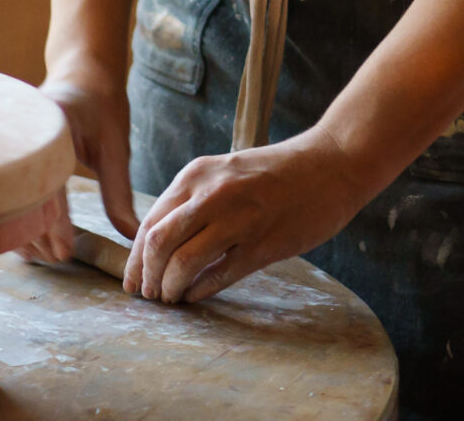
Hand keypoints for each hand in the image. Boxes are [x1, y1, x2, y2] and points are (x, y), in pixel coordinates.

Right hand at [17, 66, 138, 265]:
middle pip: (19, 196)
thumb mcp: (116, 148)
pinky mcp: (11, 156)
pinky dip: (17, 217)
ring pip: (7, 198)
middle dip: (35, 233)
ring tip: (50, 254)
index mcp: (51, 128)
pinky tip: (34, 239)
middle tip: (59, 258)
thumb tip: (131, 235)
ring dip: (24, 229)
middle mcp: (24, 135)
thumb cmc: (102, 108)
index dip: (53, 223)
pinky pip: (6, 193)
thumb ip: (119, 193)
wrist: (82, 75)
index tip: (64, 252)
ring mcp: (13, 145)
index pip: (46, 184)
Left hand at [126, 129, 369, 304]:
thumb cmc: (276, 172)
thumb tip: (160, 243)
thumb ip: (194, 200)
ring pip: (183, 262)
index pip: (149, 222)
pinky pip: (220, 275)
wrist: (330, 164)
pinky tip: (195, 298)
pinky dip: (200, 291)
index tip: (133, 280)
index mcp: (196, 175)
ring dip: (170, 288)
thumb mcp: (225, 173)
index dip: (135, 259)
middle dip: (147, 276)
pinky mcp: (263, 244)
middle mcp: (211, 194)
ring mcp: (238, 219)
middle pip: (158, 243)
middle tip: (148, 295)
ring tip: (171, 298)